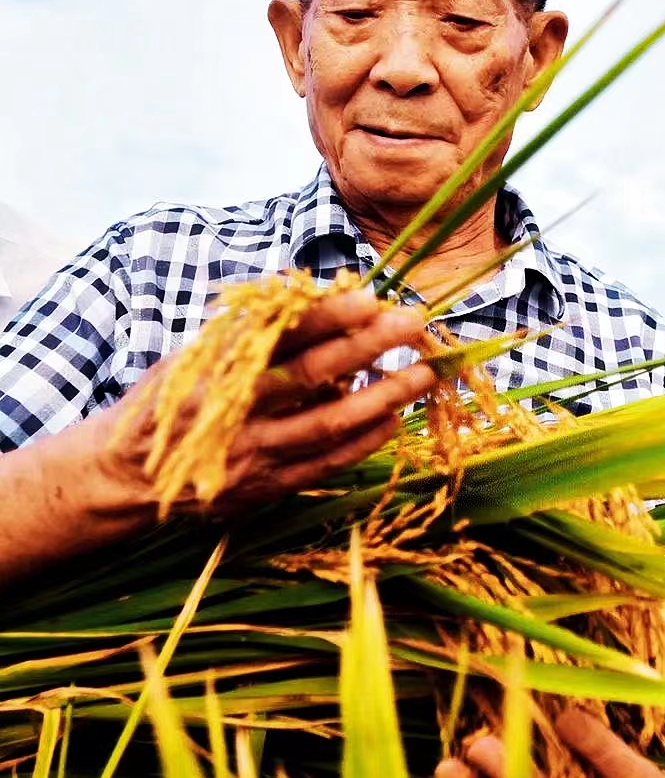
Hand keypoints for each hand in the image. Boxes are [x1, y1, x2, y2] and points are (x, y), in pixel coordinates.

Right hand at [91, 289, 435, 513]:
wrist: (128, 476)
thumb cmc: (171, 401)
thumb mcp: (195, 354)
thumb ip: (246, 328)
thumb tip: (302, 291)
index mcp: (217, 367)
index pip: (280, 334)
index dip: (328, 315)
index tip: (370, 297)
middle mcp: (237, 409)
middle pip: (313, 374)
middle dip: (368, 346)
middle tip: (412, 323)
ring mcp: (254, 453)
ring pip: (329, 424)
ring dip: (382, 397)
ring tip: (422, 374)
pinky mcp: (266, 487)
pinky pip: (325, 464)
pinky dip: (362, 441)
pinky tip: (392, 419)